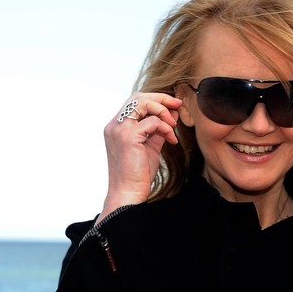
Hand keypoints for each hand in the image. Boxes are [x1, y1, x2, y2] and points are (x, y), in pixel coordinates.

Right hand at [97, 93, 182, 221]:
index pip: (134, 102)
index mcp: (117, 127)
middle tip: (178, 104)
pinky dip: (165, 128)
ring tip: (173, 126)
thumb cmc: (137, 175)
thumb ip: (158, 131)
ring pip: (143, 103)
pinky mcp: (128, 137)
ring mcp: (119, 130)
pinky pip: (152, 122)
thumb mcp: (150, 148)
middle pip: (137, 97)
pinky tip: (171, 140)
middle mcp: (114, 126)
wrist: (129, 194)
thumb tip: (171, 115)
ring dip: (163, 111)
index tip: (173, 104)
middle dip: (160, 98)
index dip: (154, 100)